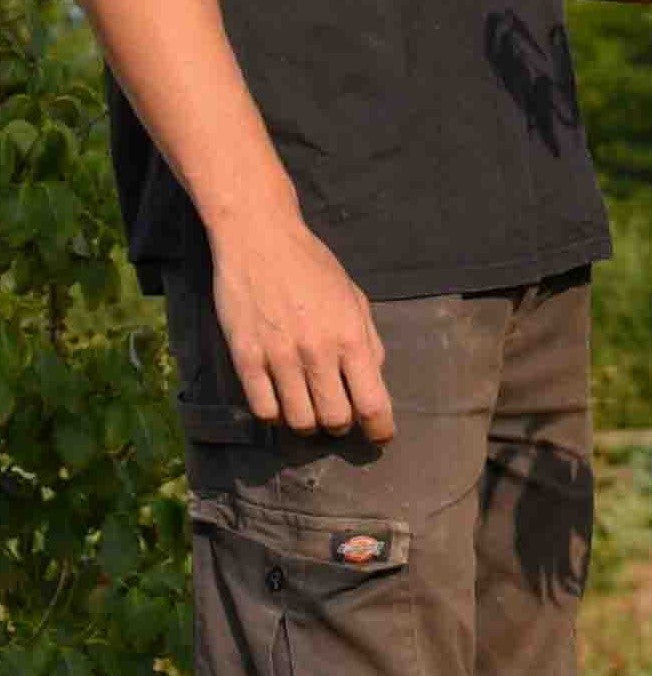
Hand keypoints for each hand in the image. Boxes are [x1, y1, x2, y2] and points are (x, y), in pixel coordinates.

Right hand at [209, 215, 393, 439]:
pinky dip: (275, 414)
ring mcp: (279, 357)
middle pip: (335, 420)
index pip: (372, 403)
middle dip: (342, 425)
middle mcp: (317, 352)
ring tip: (308, 407)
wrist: (259, 238)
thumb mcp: (354, 298)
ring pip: (299, 422)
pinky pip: (263, 409)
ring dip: (308, 423)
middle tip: (338, 415)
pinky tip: (280, 400)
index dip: (380, 429)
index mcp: (350, 337)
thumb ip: (368, 341)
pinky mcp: (245, 358)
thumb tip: (373, 381)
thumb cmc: (312, 266)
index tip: (381, 436)